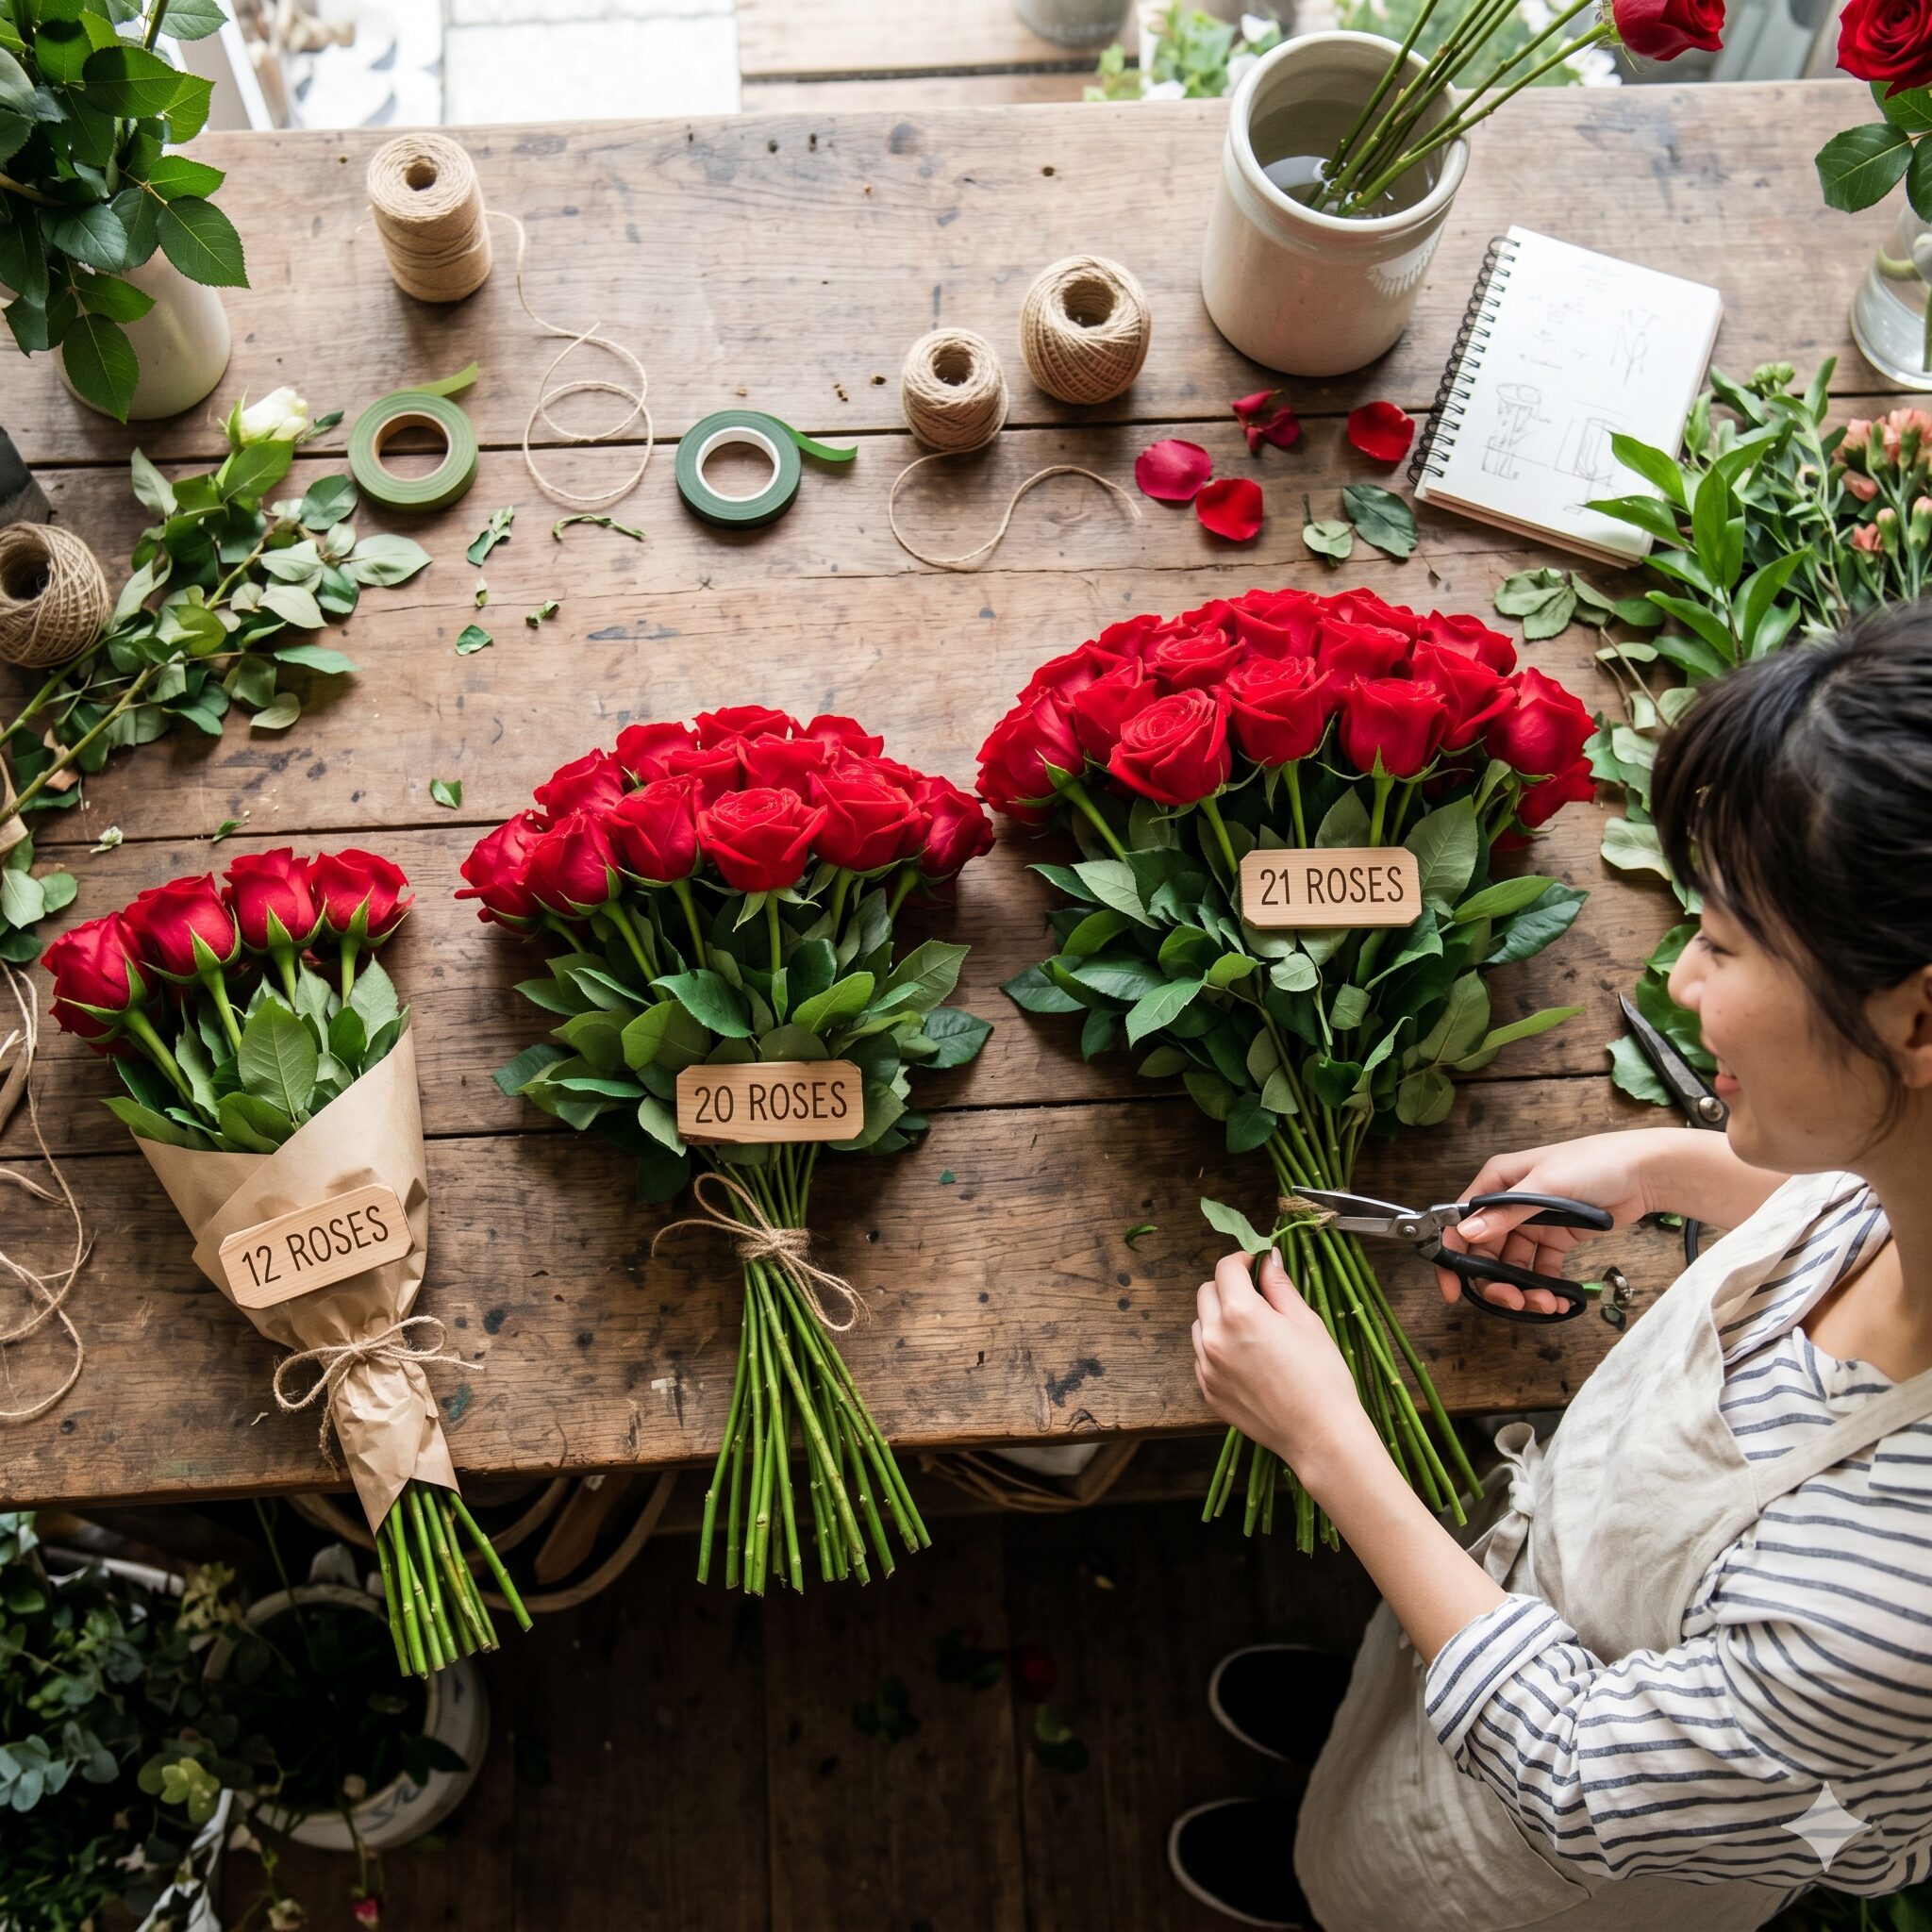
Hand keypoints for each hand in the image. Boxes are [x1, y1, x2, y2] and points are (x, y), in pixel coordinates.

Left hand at [1193, 1248, 1379, 1488]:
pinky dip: (1217, 1348)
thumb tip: (1268, 1260)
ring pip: (1200, 1325)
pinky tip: (1247, 1359)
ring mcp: (1207, 1367)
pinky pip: (1203, 1357)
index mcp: (1240, 1314)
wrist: (1320, 1435)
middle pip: (1206, 1293)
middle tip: (1255, 1296)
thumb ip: (1279, 1287)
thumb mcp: (1306, 1321)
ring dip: (1218, 1317)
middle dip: (1227, 1286)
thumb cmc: (1322, 1376)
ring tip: (1252, 1331)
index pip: (1226, 1269)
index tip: (1255, 1263)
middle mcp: (1214, 1338)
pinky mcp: (1208, 1392)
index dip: (1242, 1260)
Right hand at [1435, 1131, 1658, 1314]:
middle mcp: (1508, 1205)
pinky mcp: (1555, 1239)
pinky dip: (1545, 1287)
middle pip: (1485, 1253)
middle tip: (1514, 1302)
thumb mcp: (1545, 1185)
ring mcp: (1531, 1223)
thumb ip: (1506, 1212)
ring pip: (1512, 1266)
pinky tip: (1558, 1301)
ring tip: (1546, 1303)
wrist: (1643, 1172)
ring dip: (1523, 1289)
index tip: (1452, 1291)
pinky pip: (1540, 1269)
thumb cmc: (1593, 1163)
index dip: (1451, 1257)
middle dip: (1495, 1282)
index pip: (1459, 1222)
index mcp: (1496, 1183)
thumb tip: (1467, 1234)